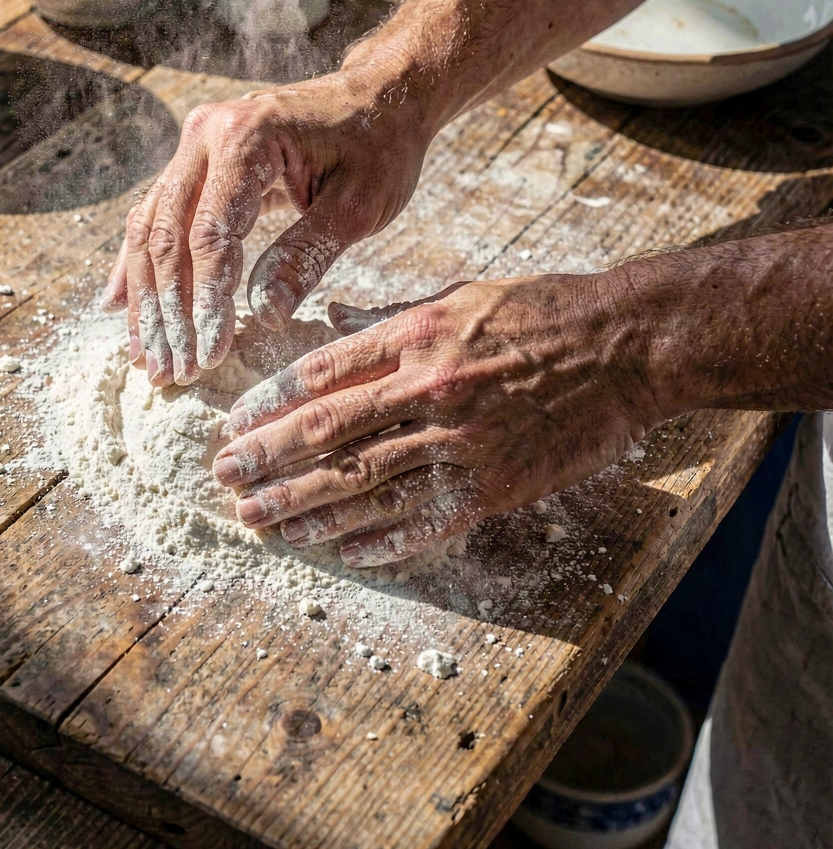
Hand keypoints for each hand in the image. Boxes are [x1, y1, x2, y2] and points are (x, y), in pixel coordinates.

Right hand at [102, 68, 428, 385]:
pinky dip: (141, 268)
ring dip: (148, 300)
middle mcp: (205, 134)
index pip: (210, 235)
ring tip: (150, 360)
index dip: (206, 302)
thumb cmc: (379, 149)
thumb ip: (308, 254)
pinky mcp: (195, 163)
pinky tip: (122, 310)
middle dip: (168, 313)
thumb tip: (263, 317)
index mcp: (247, 136)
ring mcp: (194, 146)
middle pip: (166, 236)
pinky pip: (156, 218)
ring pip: (150, 231)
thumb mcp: (360, 205)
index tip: (208, 357)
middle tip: (171, 374)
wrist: (378, 97)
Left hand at [212, 274, 663, 565]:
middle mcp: (428, 391)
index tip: (232, 426)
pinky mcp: (494, 487)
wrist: (624, 348)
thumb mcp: (459, 296)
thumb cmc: (540, 312)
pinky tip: (340, 552)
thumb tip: (331, 323)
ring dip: (306, 509)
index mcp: (415, 337)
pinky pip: (423, 521)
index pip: (319, 375)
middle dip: (268, 461)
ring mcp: (460, 445)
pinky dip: (378, 540)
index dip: (267, 404)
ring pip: (365, 486)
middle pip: (328, 435)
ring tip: (262, 523)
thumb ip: (389, 319)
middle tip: (224, 482)